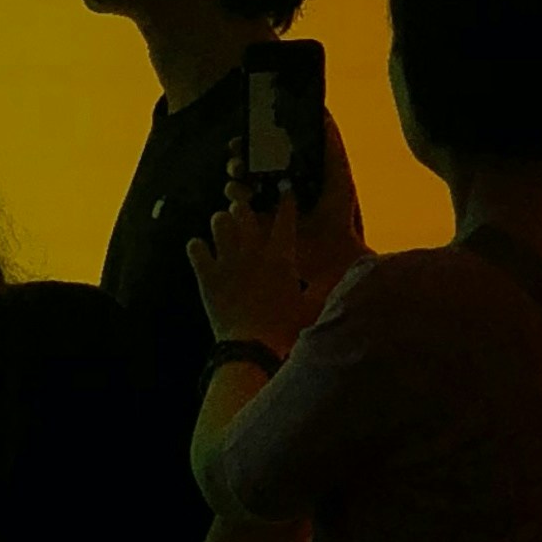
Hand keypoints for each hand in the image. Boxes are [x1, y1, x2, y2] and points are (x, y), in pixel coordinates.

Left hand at [186, 170, 325, 355]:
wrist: (252, 349)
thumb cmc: (285, 331)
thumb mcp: (311, 307)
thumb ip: (323, 288)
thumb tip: (346, 280)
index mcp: (281, 257)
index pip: (285, 217)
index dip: (285, 201)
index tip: (284, 192)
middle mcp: (253, 252)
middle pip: (244, 210)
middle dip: (244, 207)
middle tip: (244, 211)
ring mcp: (228, 262)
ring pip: (218, 221)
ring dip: (221, 223)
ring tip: (224, 228)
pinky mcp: (207, 276)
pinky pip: (195, 247)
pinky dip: (198, 247)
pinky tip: (202, 252)